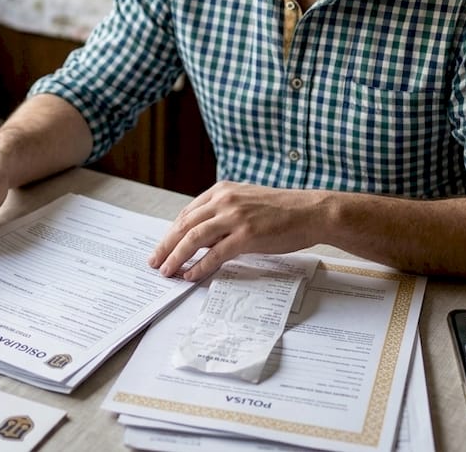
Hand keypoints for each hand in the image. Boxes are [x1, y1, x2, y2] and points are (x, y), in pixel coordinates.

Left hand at [147, 181, 322, 280]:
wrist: (311, 211)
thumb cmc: (283, 210)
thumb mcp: (247, 203)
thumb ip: (224, 214)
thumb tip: (203, 237)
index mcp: (223, 190)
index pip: (188, 212)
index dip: (172, 232)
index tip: (163, 246)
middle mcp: (225, 200)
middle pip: (185, 224)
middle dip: (166, 245)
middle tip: (154, 262)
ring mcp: (235, 217)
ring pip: (194, 238)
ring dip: (176, 256)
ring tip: (167, 271)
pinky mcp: (246, 235)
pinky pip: (215, 253)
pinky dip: (199, 266)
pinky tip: (191, 275)